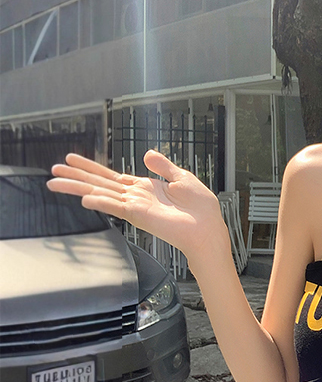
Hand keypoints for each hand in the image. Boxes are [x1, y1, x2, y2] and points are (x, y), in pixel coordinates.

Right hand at [48, 151, 226, 259]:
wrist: (208, 227)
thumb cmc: (200, 208)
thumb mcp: (182, 177)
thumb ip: (162, 165)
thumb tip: (146, 154)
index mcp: (145, 187)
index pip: (112, 176)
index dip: (92, 167)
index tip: (73, 159)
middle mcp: (135, 197)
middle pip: (99, 183)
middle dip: (76, 175)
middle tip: (53, 169)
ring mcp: (134, 206)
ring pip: (99, 193)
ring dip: (77, 187)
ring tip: (54, 181)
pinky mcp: (138, 215)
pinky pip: (114, 206)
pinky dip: (99, 202)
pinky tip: (83, 198)